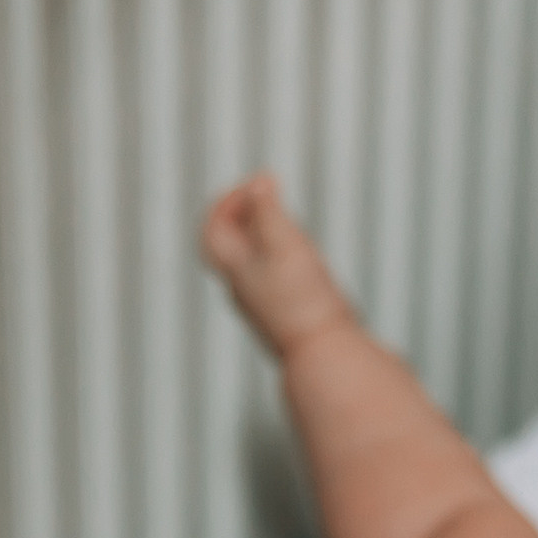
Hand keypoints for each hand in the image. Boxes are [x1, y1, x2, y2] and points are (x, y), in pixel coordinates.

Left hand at [200, 174, 352, 355]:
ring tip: (288, 223)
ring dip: (265, 237)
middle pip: (229, 247)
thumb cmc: (303, 301)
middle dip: (245, 215)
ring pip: (252, 265)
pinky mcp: (286, 318)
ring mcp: (265, 306)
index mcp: (236, 269)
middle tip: (269, 197)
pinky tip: (306, 261)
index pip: (213, 229)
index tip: (257, 186)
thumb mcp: (285, 243)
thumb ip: (269, 211)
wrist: (324, 355)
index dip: (228, 201)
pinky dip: (282, 261)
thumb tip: (259, 182)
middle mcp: (244, 289)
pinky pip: (273, 282)